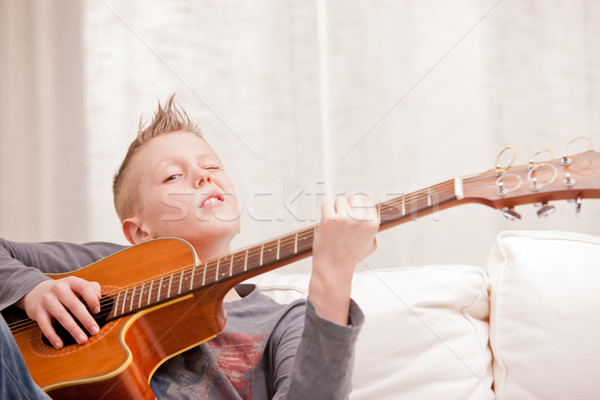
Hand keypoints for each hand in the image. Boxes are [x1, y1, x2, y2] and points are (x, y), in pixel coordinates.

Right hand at [16, 277, 101, 348]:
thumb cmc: (64, 291)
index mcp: (71, 282)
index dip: (92, 299)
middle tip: (95, 331)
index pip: (84, 287)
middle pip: (74, 305)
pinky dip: (53, 337)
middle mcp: (59, 289)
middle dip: (86, 319)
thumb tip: (98, 297)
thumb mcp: (76, 285)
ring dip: (73, 330)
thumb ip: (91, 288)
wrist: (36, 292)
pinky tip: (60, 345)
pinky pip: (45, 326)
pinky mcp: (37, 312)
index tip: (98, 311)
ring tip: (83, 340)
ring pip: (62, 316)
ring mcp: (47, 300)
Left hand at [309, 194, 378, 323]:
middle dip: (347, 206)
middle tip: (342, 221)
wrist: (334, 268)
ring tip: (335, 226)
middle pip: (353, 197)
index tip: (352, 216)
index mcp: (372, 224)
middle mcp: (360, 220)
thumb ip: (373, 226)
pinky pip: (326, 204)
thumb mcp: (370, 244)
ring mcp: (345, 219)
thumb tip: (371, 204)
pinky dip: (325, 213)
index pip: (366, 200)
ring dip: (335, 210)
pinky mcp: (329, 220)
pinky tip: (327, 225)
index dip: (357, 206)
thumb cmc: (351, 256)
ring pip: (339, 200)